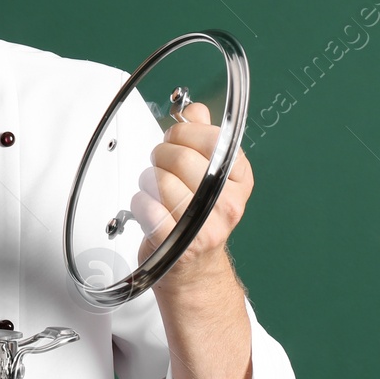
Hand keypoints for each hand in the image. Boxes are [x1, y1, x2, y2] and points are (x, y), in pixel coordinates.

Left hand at [131, 101, 253, 279]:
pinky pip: (147, 208)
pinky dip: (140, 203)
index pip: (213, 138)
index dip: (184, 132)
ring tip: (154, 190)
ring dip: (148, 181)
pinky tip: (149, 209)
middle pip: (181, 158)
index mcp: (239, 180)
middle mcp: (227, 203)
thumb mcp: (209, 174)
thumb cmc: (197, 217)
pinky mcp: (178, 244)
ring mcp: (205, 226)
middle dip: (161, 155)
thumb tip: (195, 110)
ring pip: (161, 181)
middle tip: (160, 164)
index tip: (177, 139)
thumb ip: (202, 136)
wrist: (194, 268)